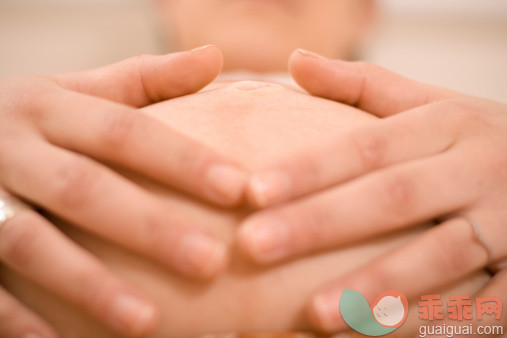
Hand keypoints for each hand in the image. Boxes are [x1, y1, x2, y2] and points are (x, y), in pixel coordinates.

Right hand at [0, 45, 245, 337]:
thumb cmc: (37, 118)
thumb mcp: (80, 90)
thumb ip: (146, 78)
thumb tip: (214, 57)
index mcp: (49, 108)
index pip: (126, 132)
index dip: (183, 160)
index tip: (240, 189)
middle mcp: (13, 150)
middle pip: (85, 190)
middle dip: (148, 228)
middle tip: (211, 262)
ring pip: (31, 244)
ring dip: (88, 285)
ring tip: (148, 322)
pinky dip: (23, 320)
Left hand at [237, 49, 506, 331]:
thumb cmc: (474, 138)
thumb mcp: (431, 103)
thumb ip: (362, 86)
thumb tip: (296, 61)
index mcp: (448, 124)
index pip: (367, 146)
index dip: (309, 168)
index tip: (252, 191)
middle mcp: (479, 169)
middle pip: (391, 198)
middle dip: (320, 225)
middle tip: (254, 246)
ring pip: (437, 257)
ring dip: (375, 287)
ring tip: (312, 313)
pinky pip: (478, 306)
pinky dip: (426, 325)